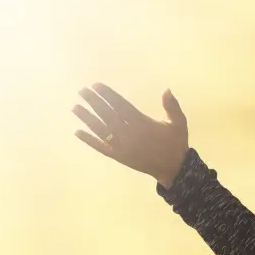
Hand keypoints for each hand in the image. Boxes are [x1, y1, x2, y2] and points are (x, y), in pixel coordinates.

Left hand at [73, 82, 189, 187]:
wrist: (173, 169)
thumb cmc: (175, 144)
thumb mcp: (179, 123)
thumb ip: (172, 107)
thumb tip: (166, 90)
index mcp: (143, 124)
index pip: (121, 106)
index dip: (108, 95)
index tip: (96, 85)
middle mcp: (129, 134)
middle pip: (107, 115)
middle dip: (94, 102)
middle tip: (82, 91)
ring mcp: (122, 147)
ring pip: (101, 130)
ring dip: (87, 118)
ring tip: (75, 107)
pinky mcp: (118, 157)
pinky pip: (101, 147)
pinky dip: (89, 140)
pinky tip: (77, 132)